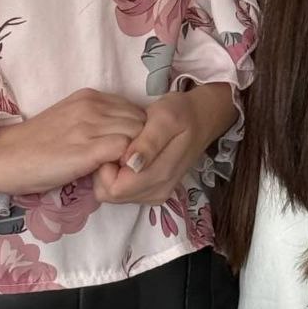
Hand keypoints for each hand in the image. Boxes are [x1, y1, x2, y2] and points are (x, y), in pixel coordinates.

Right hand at [0, 88, 145, 199]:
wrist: (4, 157)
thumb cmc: (34, 146)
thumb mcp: (70, 121)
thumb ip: (96, 122)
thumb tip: (124, 137)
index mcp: (90, 96)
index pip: (134, 109)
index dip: (137, 131)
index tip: (127, 150)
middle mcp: (93, 105)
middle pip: (141, 120)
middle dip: (141, 142)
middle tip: (127, 164)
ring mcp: (91, 126)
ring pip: (138, 134)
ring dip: (135, 154)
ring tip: (119, 171)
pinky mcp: (87, 149)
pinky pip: (126, 151)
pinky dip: (126, 164)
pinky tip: (112, 175)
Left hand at [92, 82, 235, 204]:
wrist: (201, 119)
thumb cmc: (181, 113)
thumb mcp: (165, 118)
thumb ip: (148, 142)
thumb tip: (130, 164)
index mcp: (160, 176)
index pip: (115, 188)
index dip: (106, 166)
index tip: (112, 144)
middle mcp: (157, 192)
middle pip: (111, 195)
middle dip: (106, 170)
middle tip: (116, 144)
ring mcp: (155, 194)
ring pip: (114, 195)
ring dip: (111, 172)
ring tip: (123, 147)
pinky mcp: (152, 192)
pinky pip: (122, 192)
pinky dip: (118, 175)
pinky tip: (127, 155)